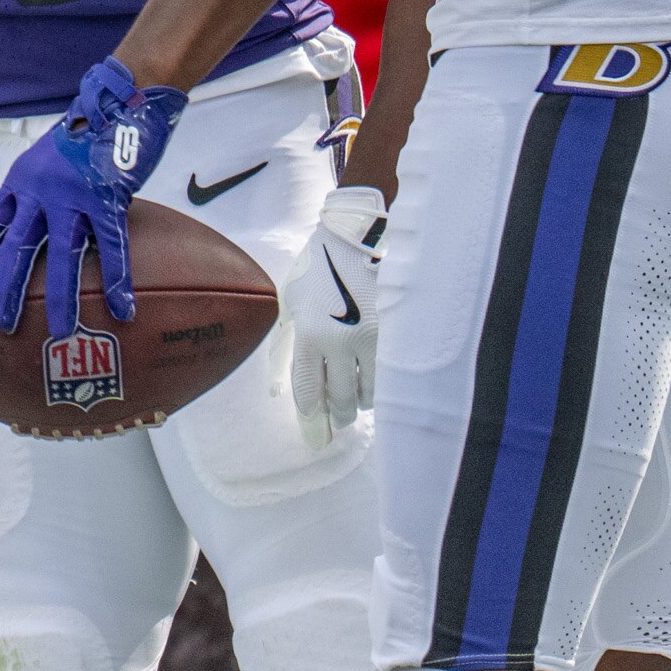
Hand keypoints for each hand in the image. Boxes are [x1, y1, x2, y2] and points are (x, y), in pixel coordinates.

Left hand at [0, 55, 184, 338]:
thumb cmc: (84, 136)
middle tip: (0, 327)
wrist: (119, 101)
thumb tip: (30, 230)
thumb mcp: (45, 160)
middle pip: (16, 246)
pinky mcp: (107, 196)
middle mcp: (40, 189)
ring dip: (62, 296)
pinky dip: (118, 279)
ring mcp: (73, 193)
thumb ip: (35, 193)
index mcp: (21, 181)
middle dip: (6, 289)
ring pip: (63, 253)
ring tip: (62, 331)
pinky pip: (112, 245)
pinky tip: (123, 307)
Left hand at [288, 185, 384, 448]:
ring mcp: (370, 339)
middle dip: (337, 417)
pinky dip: (378, 386)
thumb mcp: (290, 304)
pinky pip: (387, 376)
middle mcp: (339, 342)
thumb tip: (275, 391)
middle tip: (336, 424)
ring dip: (359, 402)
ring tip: (354, 402)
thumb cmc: (317, 269)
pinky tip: (372, 386)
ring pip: (367, 393)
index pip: (309, 393)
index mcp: (309, 335)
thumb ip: (282, 349)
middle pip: (340, 400)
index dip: (311, 417)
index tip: (312, 432)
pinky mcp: (394, 334)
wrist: (357, 238)